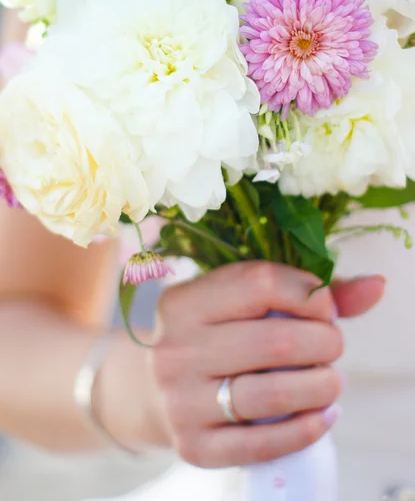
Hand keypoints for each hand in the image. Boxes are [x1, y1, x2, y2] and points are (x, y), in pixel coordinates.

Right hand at [151, 262, 383, 467]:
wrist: (154, 390)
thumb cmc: (211, 336)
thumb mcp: (238, 303)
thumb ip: (306, 291)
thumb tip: (375, 286)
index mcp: (185, 302)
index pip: (262, 283)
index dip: (310, 294)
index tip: (324, 309)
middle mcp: (176, 349)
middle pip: (277, 342)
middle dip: (325, 343)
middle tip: (331, 346)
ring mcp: (181, 401)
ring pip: (275, 394)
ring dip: (323, 386)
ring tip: (331, 380)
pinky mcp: (194, 446)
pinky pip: (263, 444)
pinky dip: (306, 429)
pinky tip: (322, 416)